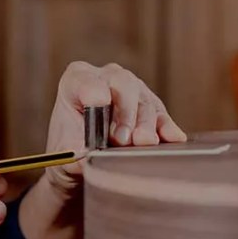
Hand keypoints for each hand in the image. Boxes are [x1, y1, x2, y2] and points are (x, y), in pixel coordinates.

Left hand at [44, 61, 186, 195]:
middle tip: (122, 138)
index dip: (94, 92)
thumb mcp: (65, 152)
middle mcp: (107, 77)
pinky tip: (172, 137)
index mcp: (77, 80)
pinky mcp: (151, 107)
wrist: (83, 161)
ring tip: (142, 143)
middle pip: (123, 85)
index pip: (86, 80)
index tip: (99, 103)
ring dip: (145, 123)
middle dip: (125, 113)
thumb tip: (88, 155)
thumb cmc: (70, 149)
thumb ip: (75, 152)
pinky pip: (162, 115)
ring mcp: (133, 89)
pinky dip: (166, 128)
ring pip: (144, 101)